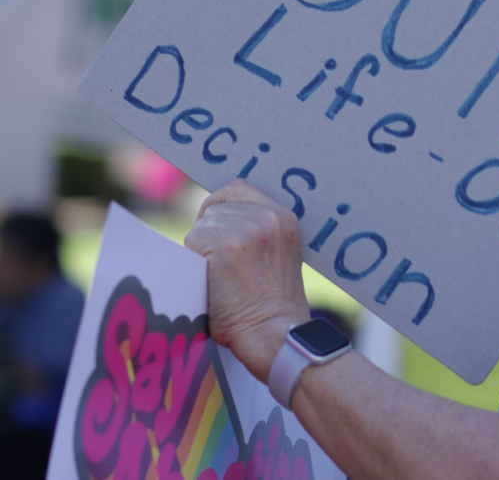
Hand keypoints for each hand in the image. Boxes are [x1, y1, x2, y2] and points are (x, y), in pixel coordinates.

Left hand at [184, 179, 309, 382]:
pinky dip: (195, 262)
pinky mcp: (223, 246)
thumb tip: (216, 217)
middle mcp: (266, 217)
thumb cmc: (272, 304)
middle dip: (209, 232)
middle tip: (221, 265)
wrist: (275, 333)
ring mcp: (245, 230)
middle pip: (215, 208)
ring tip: (222, 277)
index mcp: (283, 217)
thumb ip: (256, 230)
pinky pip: (192, 242)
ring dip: (202, 248)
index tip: (217, 227)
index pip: (238, 188)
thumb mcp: (278, 253)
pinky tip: (213, 283)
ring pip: (201, 225)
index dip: (220, 205)